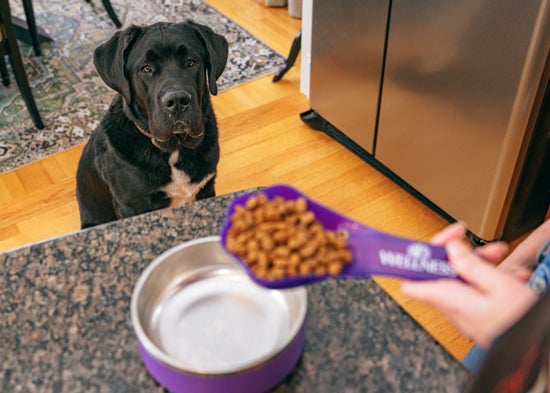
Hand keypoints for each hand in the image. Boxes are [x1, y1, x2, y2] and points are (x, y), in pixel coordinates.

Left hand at [401, 223, 537, 347]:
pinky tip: (509, 277)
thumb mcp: (498, 286)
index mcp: (449, 299)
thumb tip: (449, 248)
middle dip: (458, 254)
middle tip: (477, 244)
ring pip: (461, 281)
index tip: (426, 243)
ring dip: (479, 264)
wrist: (538, 352)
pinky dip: (490, 280)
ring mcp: (465, 312)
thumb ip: (469, 266)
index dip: (414, 259)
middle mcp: (453, 308)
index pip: (411, 280)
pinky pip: (475, 292)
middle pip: (441, 274)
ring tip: (500, 256)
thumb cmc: (518, 323)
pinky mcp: (478, 316)